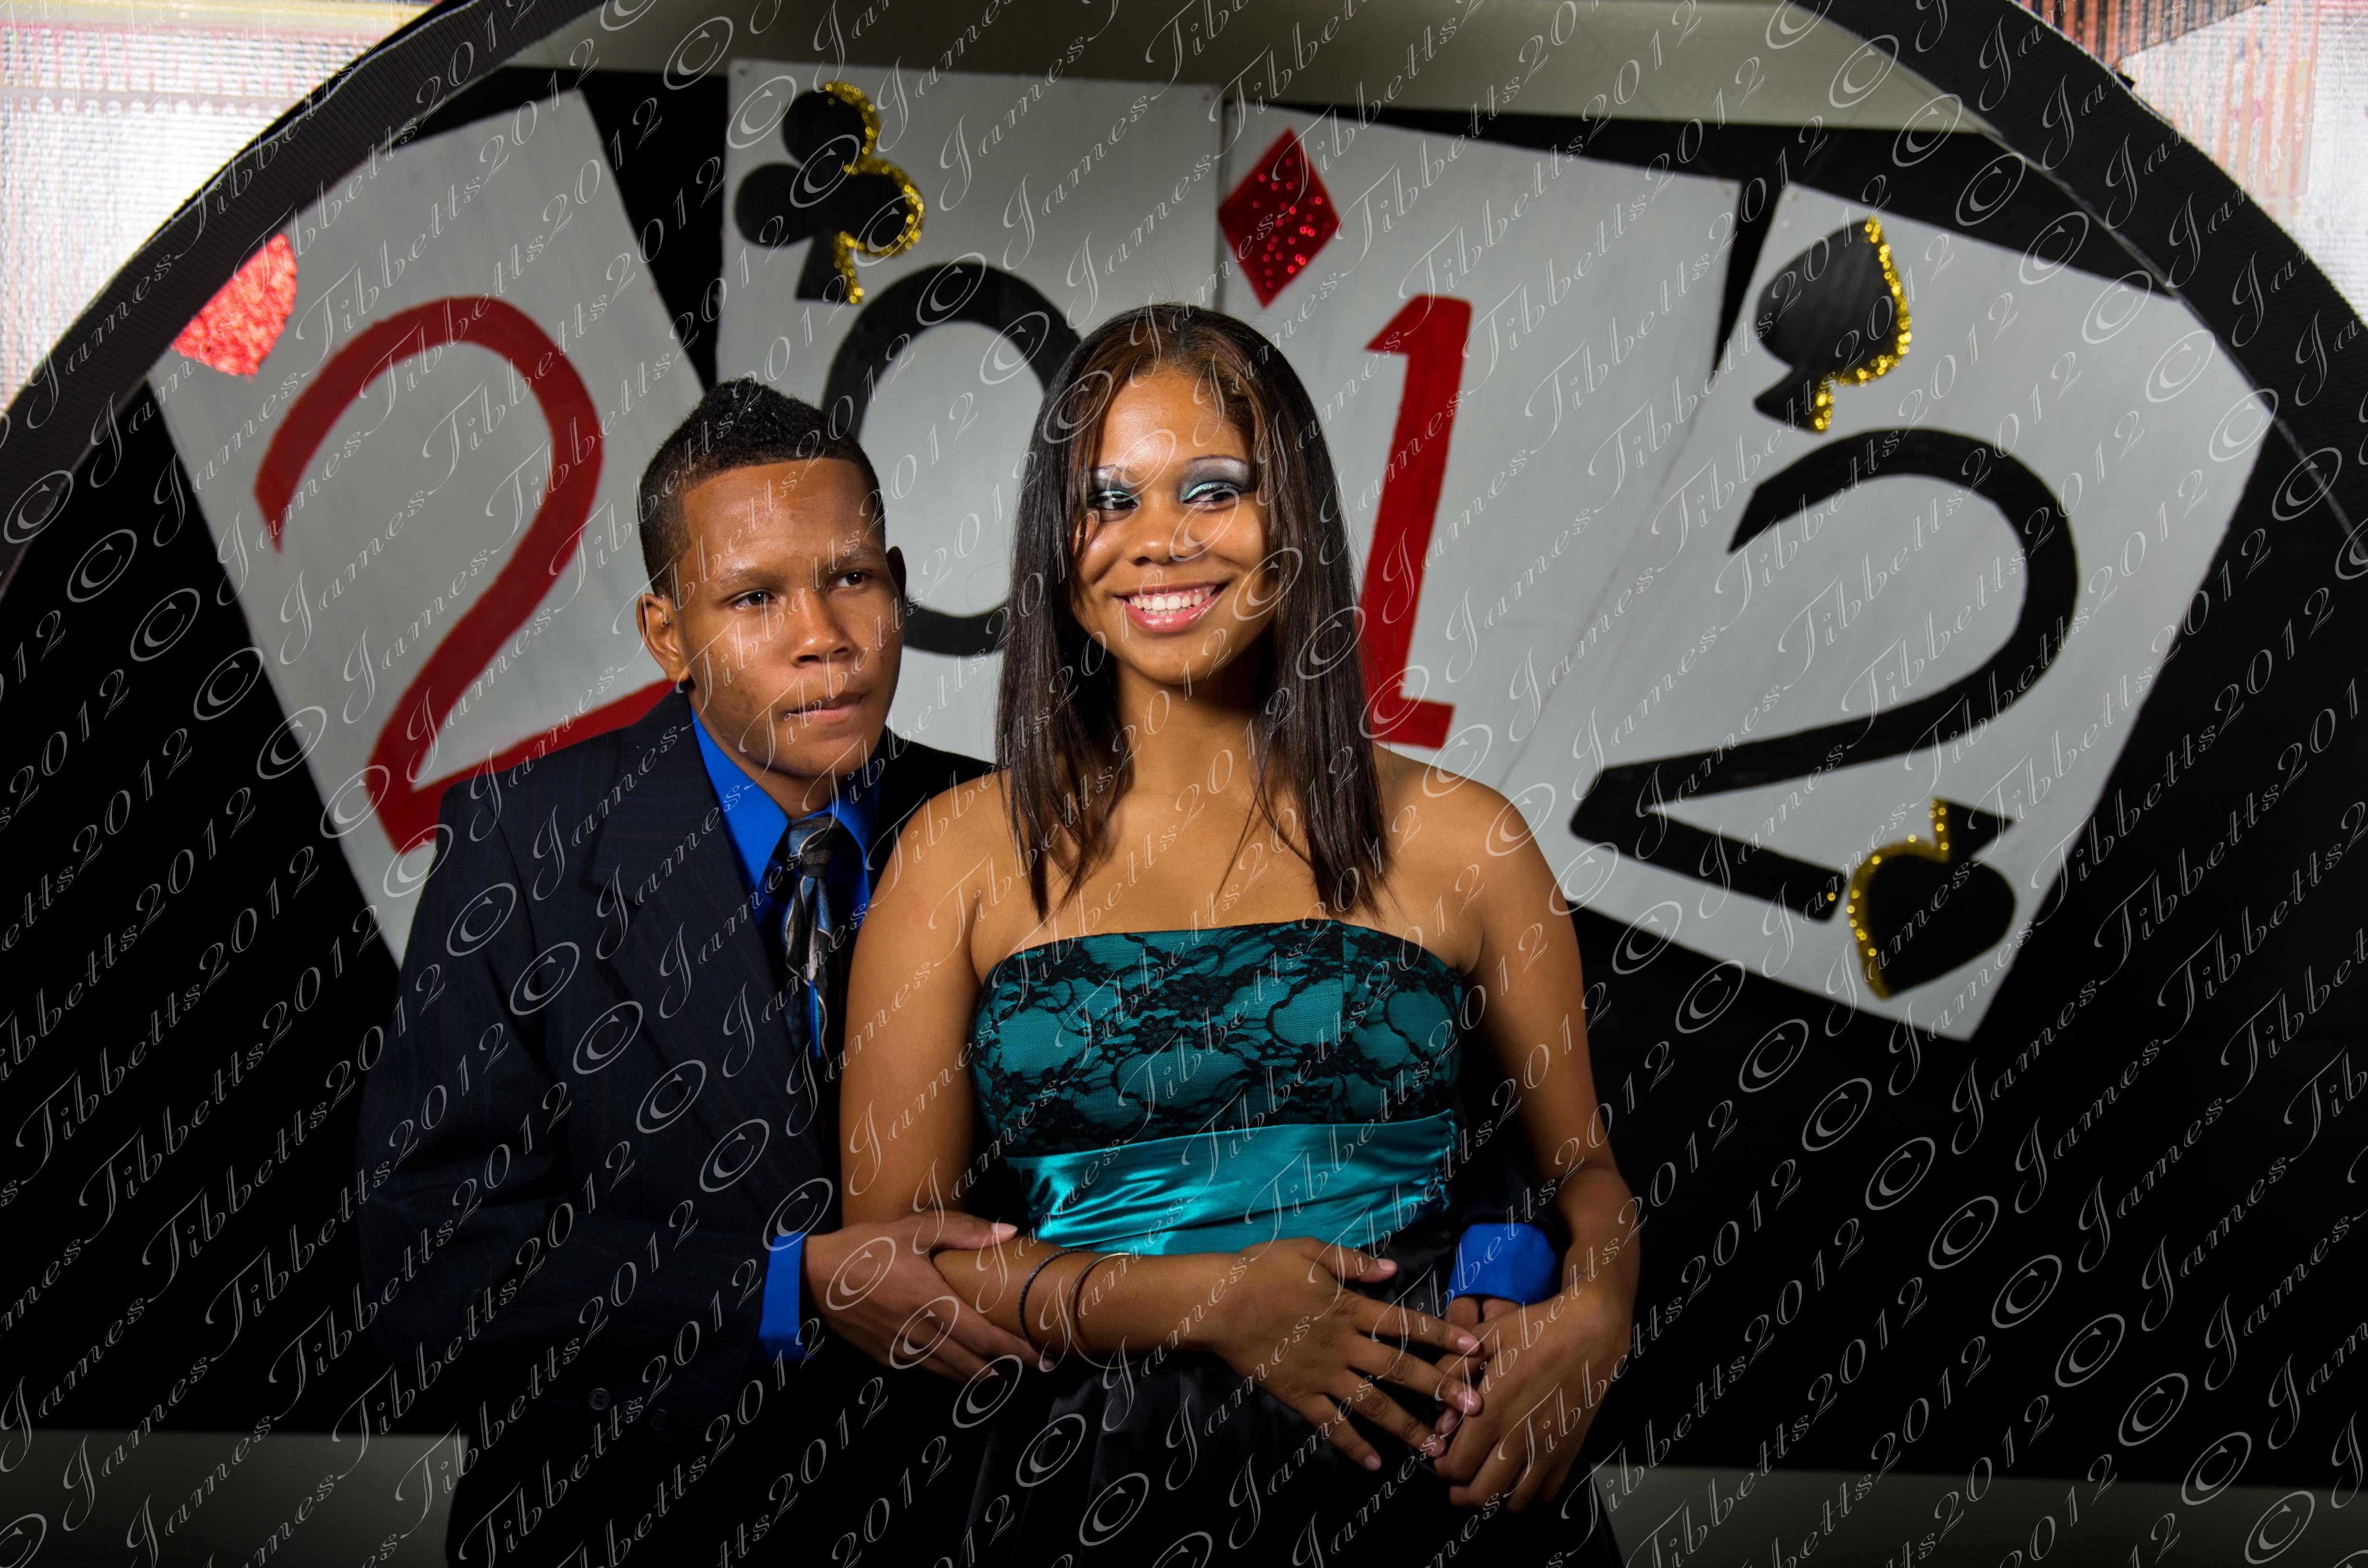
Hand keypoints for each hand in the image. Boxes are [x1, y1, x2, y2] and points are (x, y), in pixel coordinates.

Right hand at [804, 1214, 1038, 1380]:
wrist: (812, 1278)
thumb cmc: (866, 1247)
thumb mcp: (914, 1228)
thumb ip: (964, 1230)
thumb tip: (1009, 1232)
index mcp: (932, 1302)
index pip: (984, 1338)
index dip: (1016, 1352)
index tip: (1043, 1358)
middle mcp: (920, 1333)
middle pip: (973, 1365)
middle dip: (1007, 1370)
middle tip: (1035, 1368)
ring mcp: (902, 1350)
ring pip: (950, 1374)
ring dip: (980, 1376)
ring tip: (1006, 1371)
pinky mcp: (886, 1357)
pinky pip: (926, 1371)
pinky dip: (950, 1373)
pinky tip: (961, 1367)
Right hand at [1199, 1239, 1486, 1472]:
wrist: (1219, 1303)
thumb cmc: (1262, 1270)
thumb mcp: (1309, 1252)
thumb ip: (1353, 1262)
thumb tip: (1393, 1269)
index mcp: (1349, 1309)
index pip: (1405, 1323)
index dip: (1442, 1335)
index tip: (1476, 1347)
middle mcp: (1344, 1345)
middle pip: (1400, 1369)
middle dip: (1441, 1388)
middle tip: (1475, 1407)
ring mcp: (1323, 1374)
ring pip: (1373, 1404)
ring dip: (1407, 1426)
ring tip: (1436, 1448)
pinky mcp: (1300, 1396)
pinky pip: (1331, 1425)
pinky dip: (1353, 1445)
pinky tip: (1375, 1464)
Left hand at [1434, 1291, 1626, 1512]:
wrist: (1591, 1330)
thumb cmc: (1535, 1329)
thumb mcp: (1483, 1337)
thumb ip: (1452, 1372)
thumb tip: (1440, 1418)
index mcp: (1492, 1411)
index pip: (1456, 1466)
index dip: (1443, 1469)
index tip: (1442, 1459)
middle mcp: (1519, 1438)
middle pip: (1481, 1494)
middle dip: (1461, 1494)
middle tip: (1457, 1483)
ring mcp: (1547, 1448)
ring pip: (1514, 1501)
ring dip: (1495, 1499)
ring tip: (1486, 1482)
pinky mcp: (1570, 1450)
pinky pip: (1547, 1492)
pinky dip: (1530, 1494)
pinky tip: (1520, 1478)